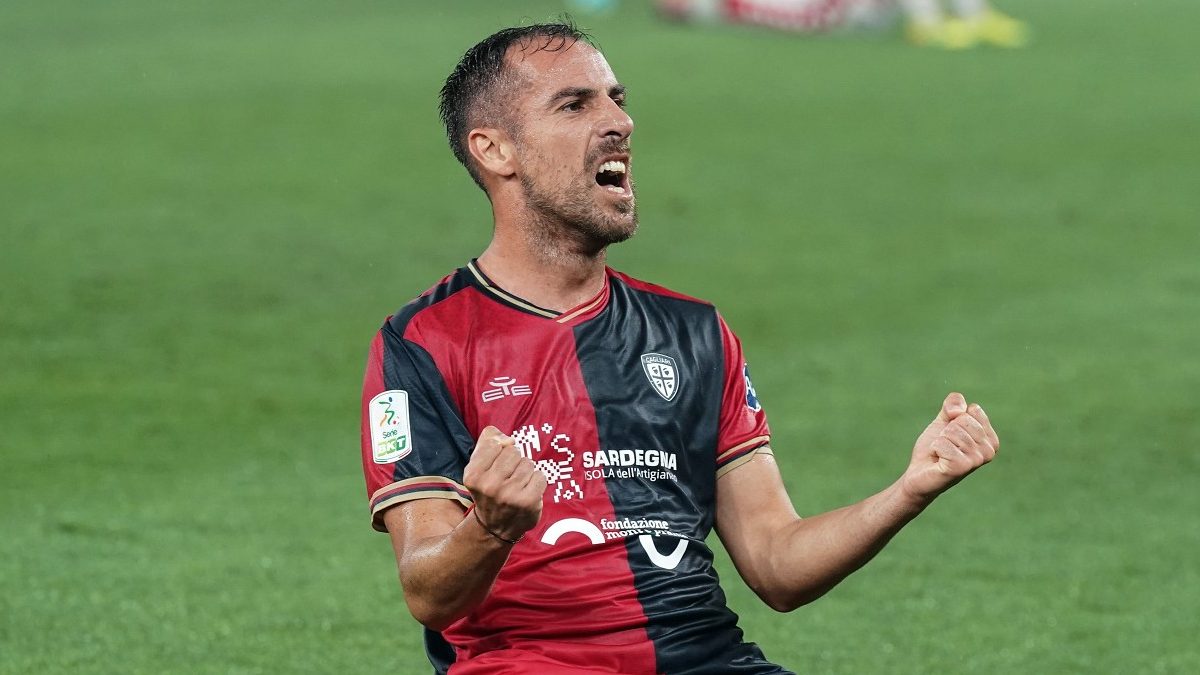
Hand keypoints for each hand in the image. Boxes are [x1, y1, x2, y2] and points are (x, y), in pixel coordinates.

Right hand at [462, 426, 546, 541]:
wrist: (495, 527)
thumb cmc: (490, 488)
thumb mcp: (478, 465)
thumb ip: (488, 441)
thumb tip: (508, 438)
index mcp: (473, 475)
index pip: (495, 444)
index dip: (499, 451)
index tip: (496, 466)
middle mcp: (489, 485)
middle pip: (513, 452)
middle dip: (514, 462)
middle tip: (508, 478)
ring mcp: (509, 495)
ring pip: (528, 463)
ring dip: (526, 472)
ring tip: (517, 486)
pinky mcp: (528, 501)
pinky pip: (540, 476)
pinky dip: (537, 482)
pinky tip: (528, 492)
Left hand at [901, 393, 998, 503]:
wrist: (919, 473)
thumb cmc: (934, 448)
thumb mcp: (944, 420)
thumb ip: (954, 404)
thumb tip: (958, 411)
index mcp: (990, 439)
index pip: (974, 410)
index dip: (955, 419)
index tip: (952, 435)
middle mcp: (989, 451)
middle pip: (963, 419)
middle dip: (947, 430)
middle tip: (945, 446)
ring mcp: (976, 460)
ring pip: (952, 431)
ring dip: (940, 440)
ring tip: (942, 454)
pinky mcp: (961, 467)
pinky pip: (942, 442)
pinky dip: (935, 448)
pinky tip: (938, 460)